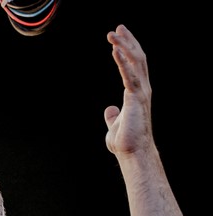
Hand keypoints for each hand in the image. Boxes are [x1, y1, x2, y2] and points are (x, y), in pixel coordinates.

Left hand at [104, 25, 153, 156]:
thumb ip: (112, 116)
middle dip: (128, 41)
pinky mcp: (136, 98)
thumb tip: (109, 110)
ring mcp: (140, 92)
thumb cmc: (125, 141)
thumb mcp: (115, 125)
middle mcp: (142, 89)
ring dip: (123, 46)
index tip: (119, 36)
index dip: (127, 49)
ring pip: (134, 63)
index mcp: (137, 92)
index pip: (134, 65)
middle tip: (118, 27)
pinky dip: (122, 61)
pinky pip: (129, 75)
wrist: (132, 152)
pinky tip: (115, 50)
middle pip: (137, 58)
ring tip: (113, 33)